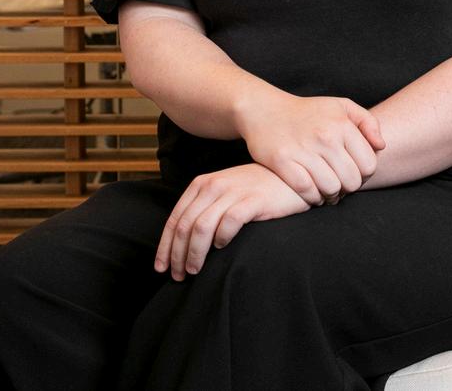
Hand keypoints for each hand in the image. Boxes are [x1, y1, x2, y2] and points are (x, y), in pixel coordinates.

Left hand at [155, 163, 310, 279]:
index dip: (165, 247)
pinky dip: (221, 239)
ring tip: (195, 270)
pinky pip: (228, 223)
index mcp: (201, 184)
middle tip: (178, 276)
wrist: (290, 175)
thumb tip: (183, 243)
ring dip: (194, 253)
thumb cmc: (256, 190)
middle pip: (185, 226)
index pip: (175, 219)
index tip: (161, 268)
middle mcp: (213, 186)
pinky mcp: (252, 200)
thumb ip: (204, 209)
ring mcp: (232, 192)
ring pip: (201, 228)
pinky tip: (222, 248)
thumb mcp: (224, 193)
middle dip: (177, 255)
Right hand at [235, 89, 387, 205]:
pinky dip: (313, 197)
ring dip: (332, 195)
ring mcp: (303, 149)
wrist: (264, 109)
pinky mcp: (282, 161)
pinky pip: (307, 190)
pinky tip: (314, 194)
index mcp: (342, 124)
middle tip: (341, 185)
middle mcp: (325, 136)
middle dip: (348, 187)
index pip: (369, 165)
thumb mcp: (341, 106)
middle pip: (351, 180)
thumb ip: (367, 122)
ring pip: (331, 188)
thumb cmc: (308, 111)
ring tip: (329, 191)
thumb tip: (381, 146)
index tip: (354, 173)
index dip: (364, 174)